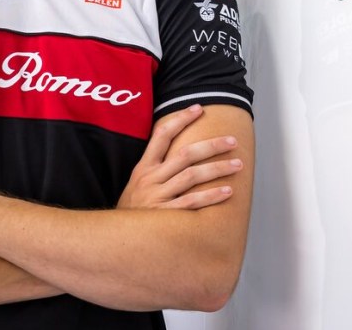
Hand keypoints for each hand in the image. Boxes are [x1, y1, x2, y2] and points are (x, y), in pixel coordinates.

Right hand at [117, 105, 242, 209]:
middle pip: (185, 155)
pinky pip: (192, 203)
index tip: (199, 108)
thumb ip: (156, 169)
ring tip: (237, 164)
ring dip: (218, 168)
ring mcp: (157, 198)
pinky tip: (228, 191)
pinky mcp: (165, 217)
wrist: (114, 242)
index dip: (180, 120)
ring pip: (192, 176)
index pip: (162, 136)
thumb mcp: (136, 185)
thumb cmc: (133, 212)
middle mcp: (150, 180)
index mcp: (143, 169)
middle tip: (232, 140)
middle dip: (211, 145)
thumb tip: (183, 151)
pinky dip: (211, 196)